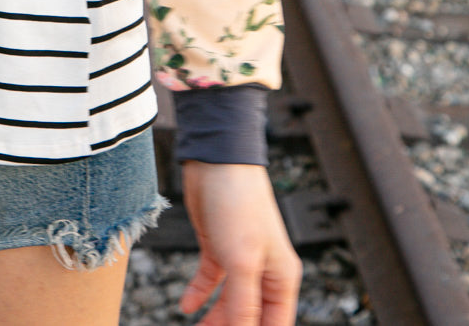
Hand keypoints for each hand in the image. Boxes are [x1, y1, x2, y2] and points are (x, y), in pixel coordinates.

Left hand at [180, 161, 300, 323]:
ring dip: (213, 319)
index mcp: (281, 277)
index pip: (274, 324)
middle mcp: (263, 270)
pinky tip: (186, 305)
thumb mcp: (242, 261)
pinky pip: (210, 280)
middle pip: (249, 316)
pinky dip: (199, 294)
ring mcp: (240, 258)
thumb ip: (243, 304)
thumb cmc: (239, 200)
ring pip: (228, 302)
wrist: (216, 159)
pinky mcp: (218, 246)